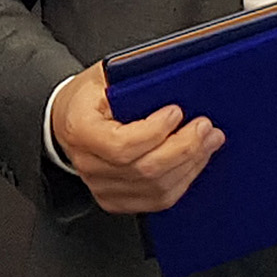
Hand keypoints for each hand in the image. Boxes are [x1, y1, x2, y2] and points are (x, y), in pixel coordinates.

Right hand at [49, 64, 224, 215]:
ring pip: (156, 188)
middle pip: (145, 169)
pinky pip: (156, 201)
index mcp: (80, 130)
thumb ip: (132, 78)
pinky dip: (182, 181)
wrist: (67, 119)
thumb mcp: (103, 76)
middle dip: (184, 148)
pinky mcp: (114, 199)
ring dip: (190, 165)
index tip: (177, 112)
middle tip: (206, 128)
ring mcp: (101, 187)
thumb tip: (174, 75)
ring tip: (209, 142)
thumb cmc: (88, 96)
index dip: (154, 133)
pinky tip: (195, 161)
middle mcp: (87, 164)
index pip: (121, 145)